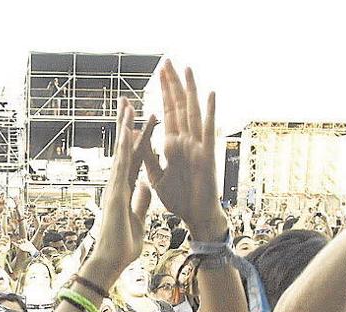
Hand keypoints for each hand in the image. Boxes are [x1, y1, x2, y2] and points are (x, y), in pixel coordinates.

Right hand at [82, 98, 153, 280]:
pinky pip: (122, 166)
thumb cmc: (123, 245)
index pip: (135, 159)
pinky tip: (128, 130)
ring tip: (129, 105)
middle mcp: (117, 184)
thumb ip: (142, 201)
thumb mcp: (139, 219)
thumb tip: (146, 186)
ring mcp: (114, 186)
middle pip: (125, 148)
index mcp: (125, 190)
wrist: (112, 261)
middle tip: (128, 101)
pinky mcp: (115, 192)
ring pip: (121, 151)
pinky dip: (125, 148)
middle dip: (127, 124)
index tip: (143, 120)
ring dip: (125, 128)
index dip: (139, 139)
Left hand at [143, 61, 225, 241]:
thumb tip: (135, 135)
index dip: (163, 93)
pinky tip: (210, 94)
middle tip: (167, 61)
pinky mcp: (206, 156)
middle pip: (179, 106)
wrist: (195, 217)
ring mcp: (198, 146)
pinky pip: (208, 131)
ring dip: (189, 90)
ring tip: (187, 68)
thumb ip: (148, 155)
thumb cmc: (179, 199)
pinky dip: (210, 112)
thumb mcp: (156, 176)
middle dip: (172, 84)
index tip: (159, 72)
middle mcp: (187, 141)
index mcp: (174, 145)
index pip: (167, 112)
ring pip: (192, 113)